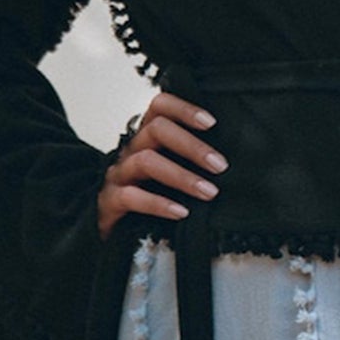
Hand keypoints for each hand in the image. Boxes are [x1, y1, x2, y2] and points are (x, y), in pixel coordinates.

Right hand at [98, 91, 227, 237]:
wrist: (114, 233)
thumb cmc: (152, 196)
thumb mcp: (171, 173)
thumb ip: (192, 162)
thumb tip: (231, 162)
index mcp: (147, 137)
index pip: (159, 107)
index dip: (184, 109)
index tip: (212, 123)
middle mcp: (131, 149)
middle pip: (156, 129)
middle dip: (191, 145)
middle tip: (220, 165)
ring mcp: (118, 174)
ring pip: (146, 161)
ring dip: (182, 176)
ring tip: (209, 192)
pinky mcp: (109, 201)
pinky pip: (130, 196)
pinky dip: (158, 203)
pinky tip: (181, 212)